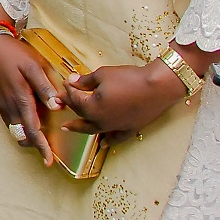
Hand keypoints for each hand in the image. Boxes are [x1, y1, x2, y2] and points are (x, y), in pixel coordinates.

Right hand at [0, 33, 60, 165]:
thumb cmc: (15, 54)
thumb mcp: (33, 66)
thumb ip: (44, 87)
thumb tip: (56, 107)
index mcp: (21, 99)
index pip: (33, 130)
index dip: (42, 147)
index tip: (49, 161)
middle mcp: (10, 106)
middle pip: (23, 135)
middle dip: (35, 144)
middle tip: (50, 147)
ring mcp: (3, 105)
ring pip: (16, 130)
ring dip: (28, 136)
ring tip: (42, 135)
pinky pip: (11, 122)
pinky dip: (21, 127)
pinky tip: (30, 119)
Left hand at [62, 60, 186, 136]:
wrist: (158, 87)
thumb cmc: (129, 78)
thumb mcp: (102, 75)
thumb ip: (85, 81)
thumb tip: (71, 81)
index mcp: (91, 109)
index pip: (74, 99)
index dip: (68, 90)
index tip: (65, 82)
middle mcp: (101, 122)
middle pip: (81, 114)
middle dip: (70, 106)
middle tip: (61, 101)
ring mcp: (115, 127)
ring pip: (93, 129)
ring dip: (79, 128)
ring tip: (68, 127)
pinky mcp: (130, 129)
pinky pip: (116, 138)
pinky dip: (109, 141)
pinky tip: (103, 144)